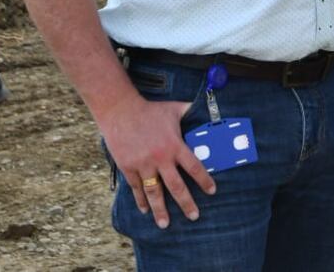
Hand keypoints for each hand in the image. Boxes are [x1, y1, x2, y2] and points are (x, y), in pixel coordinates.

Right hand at [97, 96, 215, 227]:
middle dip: (186, 203)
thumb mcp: (175, 109)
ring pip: (154, 192)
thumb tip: (206, 108)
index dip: (204, 181)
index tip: (212, 192)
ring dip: (160, 209)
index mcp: (175, 146)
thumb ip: (190, 113)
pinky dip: (140, 200)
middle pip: (176, 186)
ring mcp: (143, 164)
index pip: (194, 167)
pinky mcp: (128, 167)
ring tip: (165, 224)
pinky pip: (136, 187)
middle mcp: (161, 158)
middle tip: (194, 216)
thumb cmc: (150, 110)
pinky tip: (145, 210)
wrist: (121, 111)